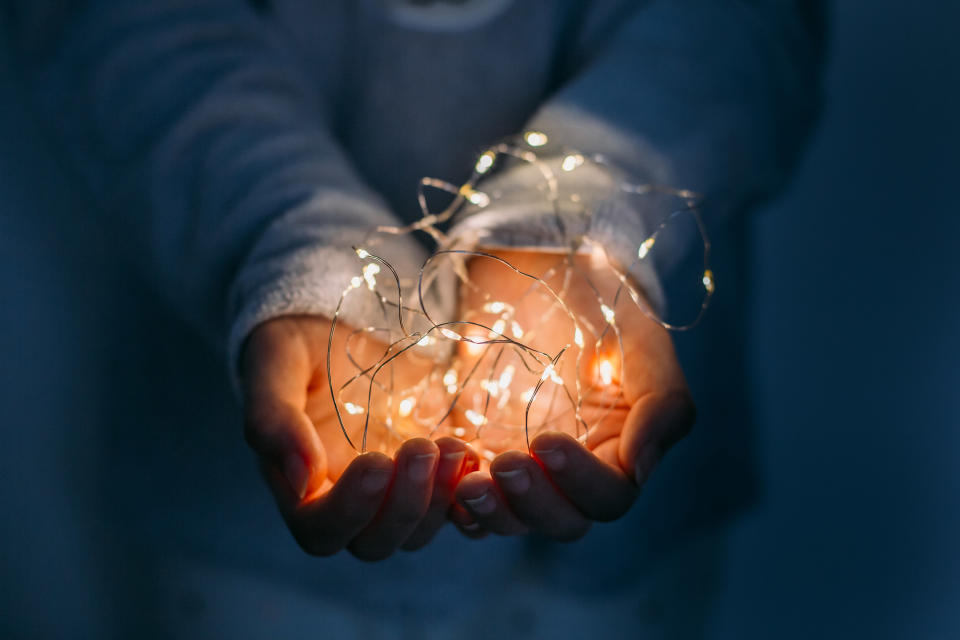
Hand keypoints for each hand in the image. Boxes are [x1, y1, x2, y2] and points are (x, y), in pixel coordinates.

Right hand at [240, 315, 477, 559]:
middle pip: (376, 542)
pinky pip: (454, 506)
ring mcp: (392, 493)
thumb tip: (301, 481)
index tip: (375, 461)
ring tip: (455, 447)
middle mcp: (348, 502)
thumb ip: (273, 421)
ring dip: (440, 498)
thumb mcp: (275, 366)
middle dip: (405, 504)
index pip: (321, 531)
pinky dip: (467, 491)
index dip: (350, 509)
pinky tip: (474, 453)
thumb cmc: (297, 349)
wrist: (339, 328)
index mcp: (301, 488)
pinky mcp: (429, 477)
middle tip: (423, 448)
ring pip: (419, 532)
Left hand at [448, 249, 695, 539]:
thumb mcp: (644, 345)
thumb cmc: (603, 308)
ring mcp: (523, 470)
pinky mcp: (477, 455)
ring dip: (490, 510)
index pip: (608, 497)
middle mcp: (572, 475)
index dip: (580, 481)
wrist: (545, 273)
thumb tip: (638, 470)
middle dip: (532, 501)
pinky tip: (442, 470)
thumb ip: (662, 406)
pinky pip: (464, 499)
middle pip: (560, 521)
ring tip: (466, 481)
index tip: (548, 440)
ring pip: (511, 519)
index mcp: (619, 455)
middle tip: (504, 462)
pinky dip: (451, 497)